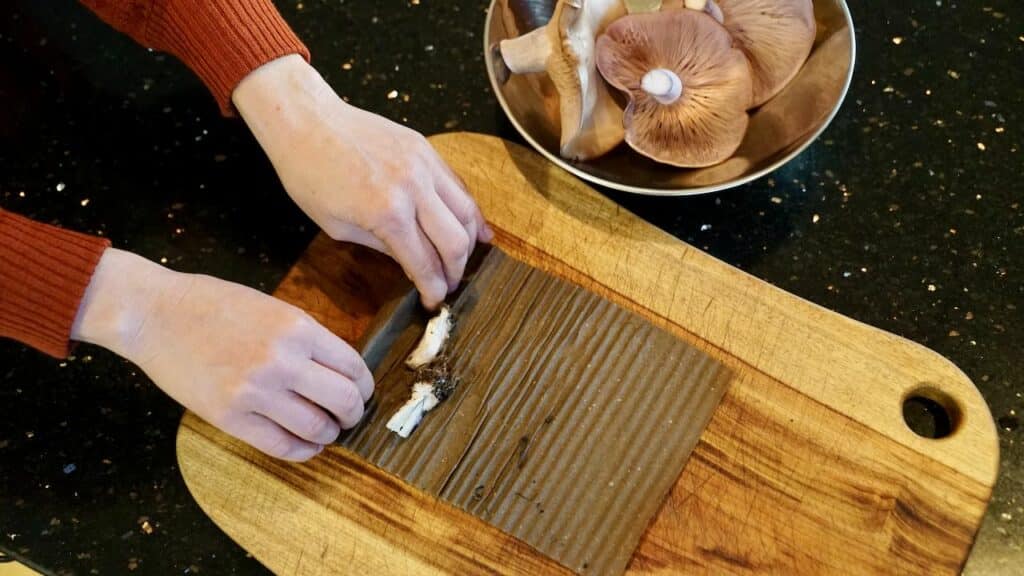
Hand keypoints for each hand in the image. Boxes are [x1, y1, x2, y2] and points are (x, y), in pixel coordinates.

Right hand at [71, 249, 372, 461]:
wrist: (154, 314)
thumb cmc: (213, 305)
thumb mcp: (274, 308)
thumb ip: (307, 338)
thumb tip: (340, 371)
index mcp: (298, 328)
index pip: (354, 367)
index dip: (365, 386)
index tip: (362, 393)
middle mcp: (283, 361)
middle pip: (345, 401)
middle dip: (353, 414)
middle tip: (349, 417)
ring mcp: (256, 391)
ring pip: (317, 428)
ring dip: (328, 434)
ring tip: (325, 431)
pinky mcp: (230, 417)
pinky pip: (281, 446)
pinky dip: (302, 451)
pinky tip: (304, 445)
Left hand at [233, 55, 492, 308]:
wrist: (306, 121)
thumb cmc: (309, 175)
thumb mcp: (338, 226)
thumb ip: (381, 245)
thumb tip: (411, 262)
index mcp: (386, 213)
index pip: (424, 263)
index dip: (433, 289)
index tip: (434, 302)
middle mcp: (413, 188)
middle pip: (455, 242)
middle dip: (455, 271)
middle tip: (449, 285)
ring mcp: (424, 165)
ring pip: (467, 212)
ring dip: (468, 243)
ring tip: (460, 260)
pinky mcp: (427, 149)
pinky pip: (459, 186)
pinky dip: (470, 211)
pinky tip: (476, 230)